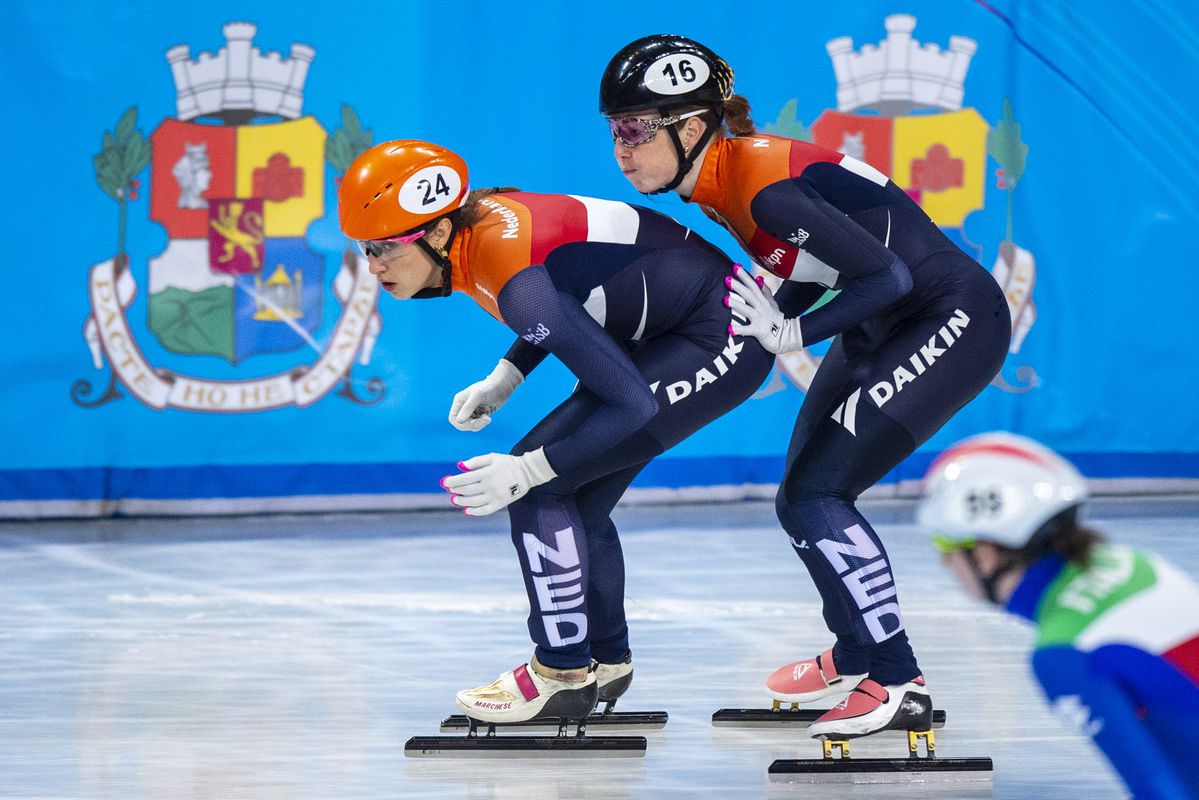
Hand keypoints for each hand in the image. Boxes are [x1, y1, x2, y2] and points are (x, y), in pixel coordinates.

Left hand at [440, 447, 556, 515]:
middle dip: (455, 490)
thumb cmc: (508, 463)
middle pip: (467, 491)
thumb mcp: (492, 457)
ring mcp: (495, 496)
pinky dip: (474, 512)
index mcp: (487, 473)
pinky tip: (466, 510)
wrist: (528, 472)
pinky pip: (485, 510)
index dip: (452, 481)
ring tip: (455, 499)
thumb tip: (460, 466)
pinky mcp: (500, 504)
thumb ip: (476, 461)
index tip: (444, 482)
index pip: (464, 479)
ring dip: (461, 501)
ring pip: (473, 502)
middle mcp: (490, 486)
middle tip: (450, 490)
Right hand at [448, 359, 523, 430]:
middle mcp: (464, 406)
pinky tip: (488, 416)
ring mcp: (472, 410)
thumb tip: (459, 421)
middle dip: (473, 424)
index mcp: (459, 401)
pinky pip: (478, 424)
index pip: (453, 418)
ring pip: (471, 425)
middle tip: (485, 420)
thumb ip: (468, 408)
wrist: (503, 385)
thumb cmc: (489, 387)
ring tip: (487, 418)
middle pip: (462, 424)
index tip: (473, 423)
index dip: (461, 424)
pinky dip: (483, 423)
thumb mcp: (478, 396)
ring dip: (480, 424)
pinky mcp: (480, 413)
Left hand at [726, 266, 804, 353]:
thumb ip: (765, 291)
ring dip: (737, 305)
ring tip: (725, 299)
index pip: (753, 285)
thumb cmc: (775, 319)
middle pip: (750, 295)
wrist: (786, 336)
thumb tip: (759, 278)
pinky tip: (730, 329)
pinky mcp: (759, 331)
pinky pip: (748, 330)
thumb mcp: (772, 303)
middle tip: (727, 279)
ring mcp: (760, 319)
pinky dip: (739, 330)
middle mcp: (761, 307)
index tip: (736, 266)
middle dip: (738, 286)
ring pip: (748, 310)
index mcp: (763, 300)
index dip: (745, 276)